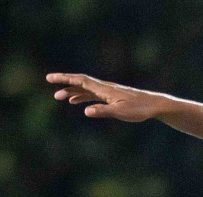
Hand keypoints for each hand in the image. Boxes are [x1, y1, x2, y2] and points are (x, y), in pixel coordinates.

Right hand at [47, 73, 162, 121]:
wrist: (153, 104)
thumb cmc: (139, 109)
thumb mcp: (120, 112)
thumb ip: (103, 111)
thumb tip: (86, 111)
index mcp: (104, 89)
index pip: (80, 80)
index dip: (64, 78)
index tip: (50, 78)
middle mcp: (104, 87)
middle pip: (80, 82)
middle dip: (64, 82)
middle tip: (49, 82)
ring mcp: (107, 92)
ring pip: (85, 89)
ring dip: (71, 92)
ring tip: (58, 97)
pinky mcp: (111, 97)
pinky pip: (92, 95)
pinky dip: (82, 97)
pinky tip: (76, 102)